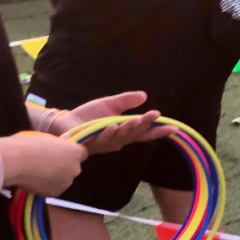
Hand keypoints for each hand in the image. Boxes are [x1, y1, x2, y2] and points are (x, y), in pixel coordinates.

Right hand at [0, 131, 86, 196]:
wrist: (14, 162)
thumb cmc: (27, 144)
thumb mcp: (46, 137)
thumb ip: (57, 144)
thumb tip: (60, 145)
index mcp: (76, 152)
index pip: (82, 153)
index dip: (71, 152)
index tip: (60, 151)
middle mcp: (76, 168)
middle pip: (73, 167)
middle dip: (63, 165)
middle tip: (46, 163)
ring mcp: (67, 182)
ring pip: (64, 178)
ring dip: (56, 176)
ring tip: (37, 172)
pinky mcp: (56, 193)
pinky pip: (54, 188)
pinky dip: (47, 185)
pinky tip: (34, 181)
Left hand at [50, 91, 173, 154]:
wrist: (66, 124)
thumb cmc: (89, 117)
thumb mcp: (110, 105)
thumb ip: (126, 101)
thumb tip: (144, 95)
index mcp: (125, 132)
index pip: (146, 132)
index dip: (159, 131)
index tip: (174, 128)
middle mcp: (119, 140)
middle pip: (136, 133)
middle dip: (146, 124)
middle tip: (156, 115)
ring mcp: (107, 143)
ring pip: (121, 136)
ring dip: (129, 127)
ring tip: (138, 119)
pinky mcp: (93, 143)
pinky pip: (102, 138)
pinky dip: (108, 132)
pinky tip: (113, 126)